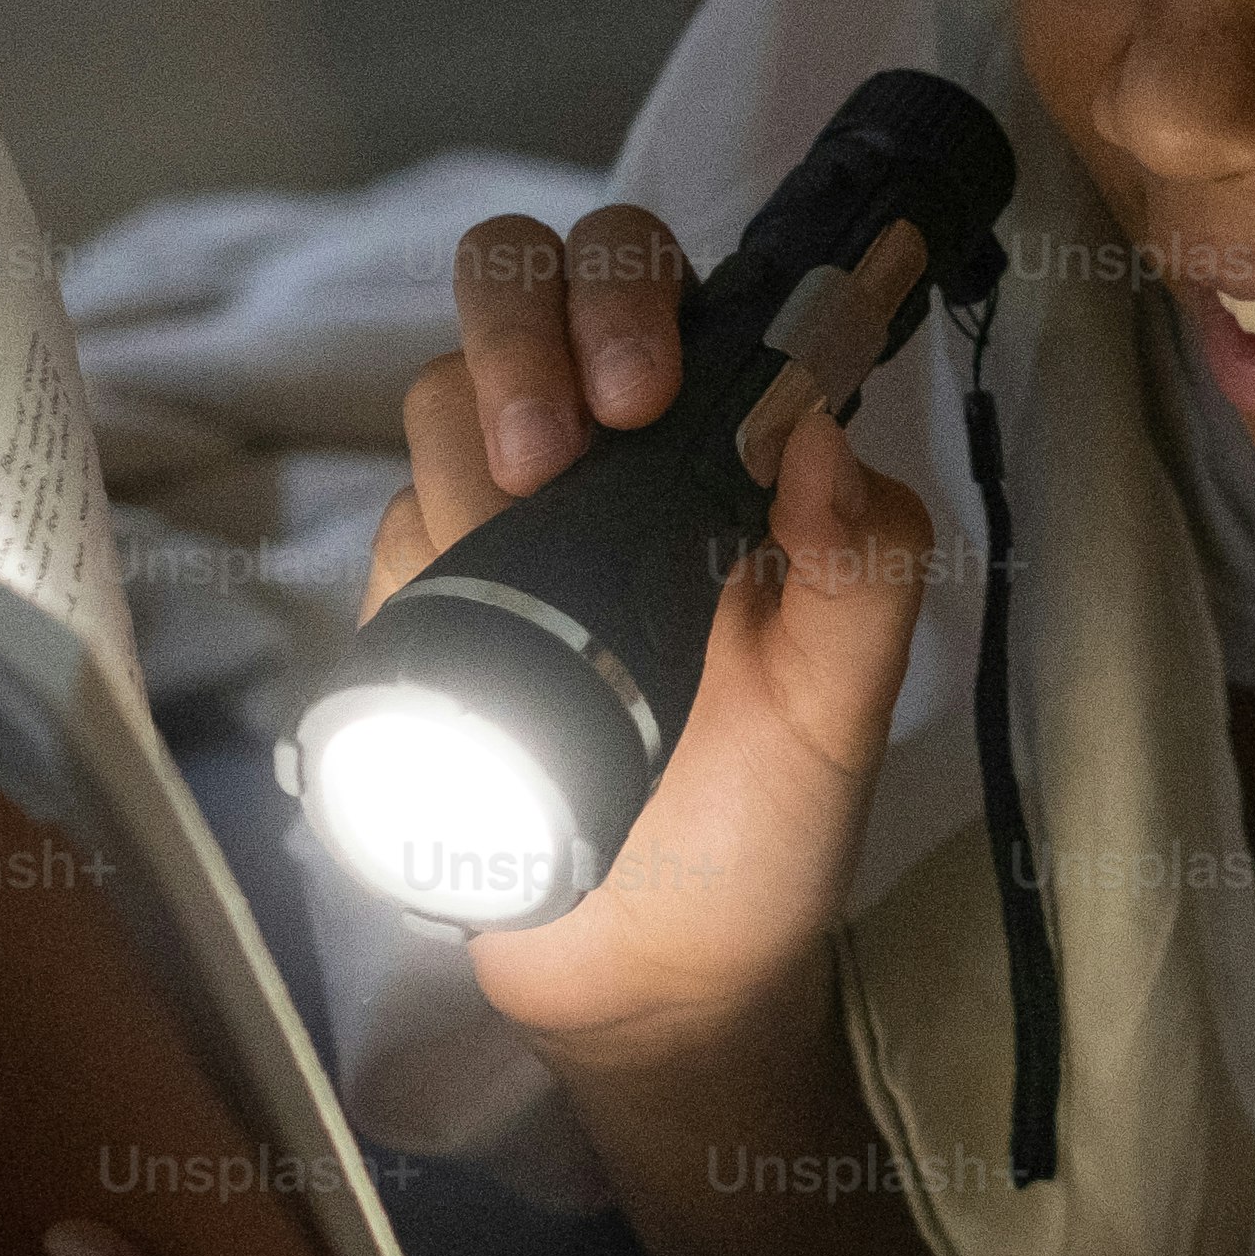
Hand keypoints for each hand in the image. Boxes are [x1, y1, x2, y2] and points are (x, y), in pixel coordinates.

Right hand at [367, 202, 940, 1049]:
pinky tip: (462, 629)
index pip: (647, 280)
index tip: (643, 395)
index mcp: (712, 447)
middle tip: (553, 460)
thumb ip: (866, 567)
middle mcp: (601, 458)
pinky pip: (388, 529)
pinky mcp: (429, 604)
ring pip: (437, 399)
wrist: (656, 975)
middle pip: (511, 288)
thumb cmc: (767, 824)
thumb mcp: (847, 705)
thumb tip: (821, 427)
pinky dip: (417, 560)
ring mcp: (502, 522)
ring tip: (517, 563)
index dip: (623, 289)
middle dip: (516, 339)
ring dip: (467, 462)